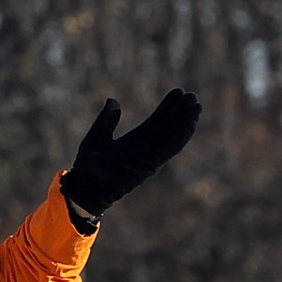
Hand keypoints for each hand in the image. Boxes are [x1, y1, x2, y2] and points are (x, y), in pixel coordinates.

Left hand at [60, 89, 201, 224]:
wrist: (85, 189)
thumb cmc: (88, 167)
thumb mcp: (96, 137)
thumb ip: (106, 121)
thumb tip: (113, 101)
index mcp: (134, 142)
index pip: (155, 122)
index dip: (167, 108)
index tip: (177, 92)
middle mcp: (144, 149)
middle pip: (167, 127)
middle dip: (180, 112)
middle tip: (192, 96)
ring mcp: (148, 158)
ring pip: (172, 137)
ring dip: (185, 122)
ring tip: (196, 106)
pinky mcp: (149, 166)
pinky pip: (169, 149)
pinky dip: (180, 137)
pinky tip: (190, 123)